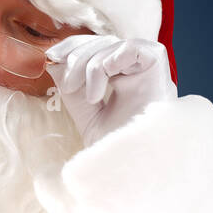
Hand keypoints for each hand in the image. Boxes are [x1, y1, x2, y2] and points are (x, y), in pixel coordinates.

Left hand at [44, 35, 176, 147]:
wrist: (137, 168)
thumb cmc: (118, 151)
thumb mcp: (88, 118)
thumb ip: (73, 92)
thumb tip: (54, 63)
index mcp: (123, 82)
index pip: (97, 50)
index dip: (73, 47)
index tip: (51, 58)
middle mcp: (137, 73)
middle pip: (103, 43)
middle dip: (78, 57)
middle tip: (68, 85)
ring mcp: (150, 71)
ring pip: (114, 45)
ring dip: (91, 66)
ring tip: (91, 98)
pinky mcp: (160, 69)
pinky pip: (134, 47)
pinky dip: (113, 60)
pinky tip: (106, 84)